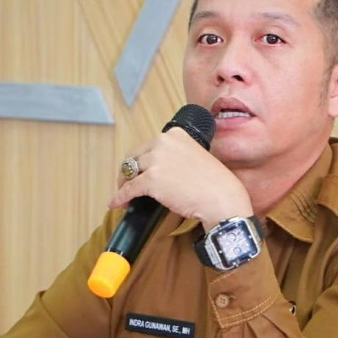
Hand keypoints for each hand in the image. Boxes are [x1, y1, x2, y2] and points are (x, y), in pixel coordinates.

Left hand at [110, 128, 252, 229]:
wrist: (221, 198)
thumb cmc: (215, 183)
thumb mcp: (196, 155)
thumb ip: (177, 156)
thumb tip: (161, 168)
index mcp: (175, 134)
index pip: (148, 146)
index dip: (140, 161)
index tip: (138, 170)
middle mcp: (163, 142)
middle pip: (134, 157)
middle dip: (128, 171)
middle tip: (126, 182)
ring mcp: (156, 161)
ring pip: (129, 172)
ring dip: (123, 184)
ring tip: (122, 194)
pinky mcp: (151, 180)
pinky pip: (129, 189)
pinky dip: (120, 197)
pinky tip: (116, 203)